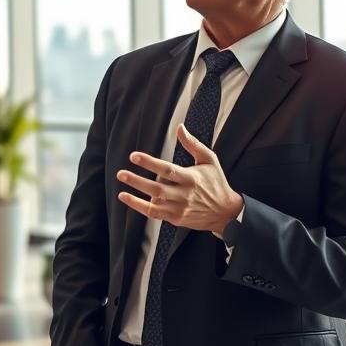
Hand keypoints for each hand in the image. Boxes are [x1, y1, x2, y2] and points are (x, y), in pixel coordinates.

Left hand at [117, 124, 242, 233]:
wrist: (225, 213)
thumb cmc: (216, 183)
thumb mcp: (209, 160)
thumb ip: (193, 144)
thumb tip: (180, 128)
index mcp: (191, 178)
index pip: (167, 169)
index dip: (149, 163)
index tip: (134, 156)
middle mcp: (184, 194)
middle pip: (157, 188)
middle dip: (137, 181)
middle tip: (121, 173)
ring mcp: (179, 208)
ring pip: (154, 202)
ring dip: (136, 195)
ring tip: (121, 185)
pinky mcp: (175, 218)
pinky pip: (154, 214)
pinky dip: (139, 207)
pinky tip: (127, 198)